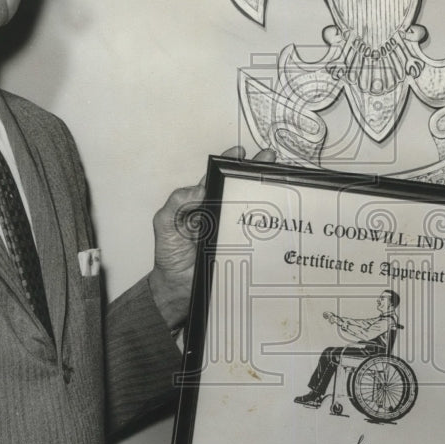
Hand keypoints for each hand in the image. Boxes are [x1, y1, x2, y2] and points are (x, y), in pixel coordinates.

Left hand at [150, 146, 274, 328]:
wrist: (178, 289)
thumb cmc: (170, 257)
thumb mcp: (165, 223)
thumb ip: (178, 201)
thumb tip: (200, 188)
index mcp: (200, 203)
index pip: (217, 177)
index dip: (229, 163)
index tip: (240, 154)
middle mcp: (218, 213)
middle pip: (240, 187)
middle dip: (256, 170)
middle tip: (269, 159)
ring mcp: (232, 229)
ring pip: (252, 206)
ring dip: (267, 193)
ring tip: (279, 179)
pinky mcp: (242, 246)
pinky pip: (257, 232)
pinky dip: (269, 223)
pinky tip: (279, 213)